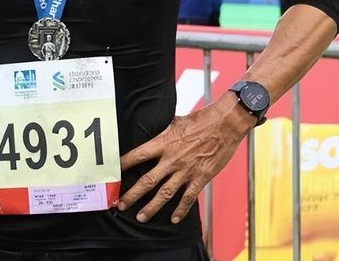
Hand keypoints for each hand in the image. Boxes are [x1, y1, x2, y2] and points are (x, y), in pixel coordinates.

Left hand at [118, 99, 251, 223]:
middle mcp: (172, 159)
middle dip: (133, 194)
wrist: (224, 125)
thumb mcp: (175, 121)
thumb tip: (152, 130)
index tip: (114, 172)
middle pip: (148, 180)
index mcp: (164, 142)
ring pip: (165, 193)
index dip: (124, 164)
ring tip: (141, 216)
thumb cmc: (201, 120)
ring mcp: (186, 170)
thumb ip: (163, 130)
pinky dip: (180, 210)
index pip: (138, 155)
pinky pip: (188, 198)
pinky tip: (173, 219)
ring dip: (152, 207)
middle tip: (121, 203)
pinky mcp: (200, 178)